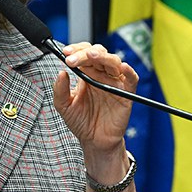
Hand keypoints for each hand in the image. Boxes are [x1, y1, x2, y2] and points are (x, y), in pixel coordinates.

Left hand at [52, 42, 138, 181]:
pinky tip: (122, 67)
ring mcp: (114, 82)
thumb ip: (60, 90)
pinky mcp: (126, 93)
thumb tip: (60, 72)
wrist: (94, 141)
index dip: (76, 50)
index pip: (84, 54)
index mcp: (87, 73)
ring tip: (91, 56)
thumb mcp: (64, 106)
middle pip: (98, 54)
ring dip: (103, 56)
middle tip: (72, 59)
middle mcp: (101, 74)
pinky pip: (131, 79)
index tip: (65, 53)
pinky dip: (129, 72)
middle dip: (84, 53)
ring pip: (113, 61)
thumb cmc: (81, 121)